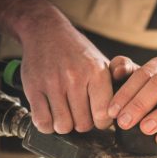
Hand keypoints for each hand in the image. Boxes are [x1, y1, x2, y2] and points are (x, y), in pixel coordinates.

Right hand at [20, 19, 112, 133]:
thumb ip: (115, 85)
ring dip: (65, 125)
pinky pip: (42, 122)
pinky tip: (50, 116)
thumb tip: (123, 111)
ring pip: (63, 126)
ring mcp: (52, 83)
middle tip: (80, 113)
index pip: (104, 115)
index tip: (98, 118)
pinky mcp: (33, 88)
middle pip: (83, 124)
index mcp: (97, 72)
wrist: (46, 32)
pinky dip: (47, 125)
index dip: (102, 123)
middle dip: (82, 124)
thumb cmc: (78, 53)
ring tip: (66, 114)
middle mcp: (75, 77)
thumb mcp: (102, 63)